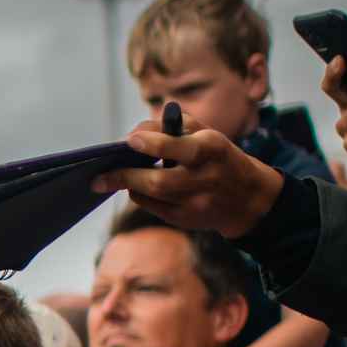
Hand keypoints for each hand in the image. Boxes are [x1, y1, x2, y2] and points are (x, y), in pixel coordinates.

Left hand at [93, 123, 283, 238]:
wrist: (248, 199)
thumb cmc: (218, 157)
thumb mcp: (208, 134)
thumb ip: (174, 126)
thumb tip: (136, 132)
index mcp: (213, 148)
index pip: (180, 148)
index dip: (153, 144)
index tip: (129, 140)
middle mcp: (206, 177)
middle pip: (159, 181)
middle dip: (125, 176)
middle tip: (99, 176)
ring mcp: (196, 202)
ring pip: (152, 196)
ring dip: (128, 185)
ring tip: (112, 177)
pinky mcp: (186, 220)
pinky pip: (152, 207)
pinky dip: (139, 195)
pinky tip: (134, 186)